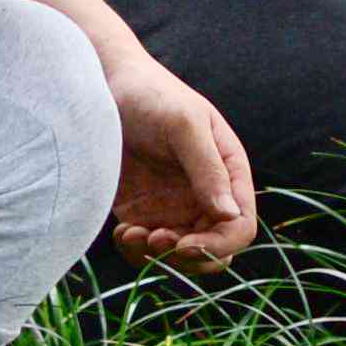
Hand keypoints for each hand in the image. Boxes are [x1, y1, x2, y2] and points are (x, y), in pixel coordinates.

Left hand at [101, 56, 259, 270]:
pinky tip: (122, 232)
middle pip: (214, 251)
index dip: (218, 244)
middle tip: (154, 239)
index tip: (184, 244)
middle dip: (187, 256)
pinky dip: (135, 252)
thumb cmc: (152, 96)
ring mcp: (175, 208)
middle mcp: (206, 196)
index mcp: (229, 173)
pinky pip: (148, 251)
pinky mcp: (143, 214)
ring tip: (131, 234)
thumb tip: (230, 214)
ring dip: (158, 257)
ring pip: (181, 257)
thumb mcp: (183, 125)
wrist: (105, 87)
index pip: (240, 226)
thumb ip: (207, 168)